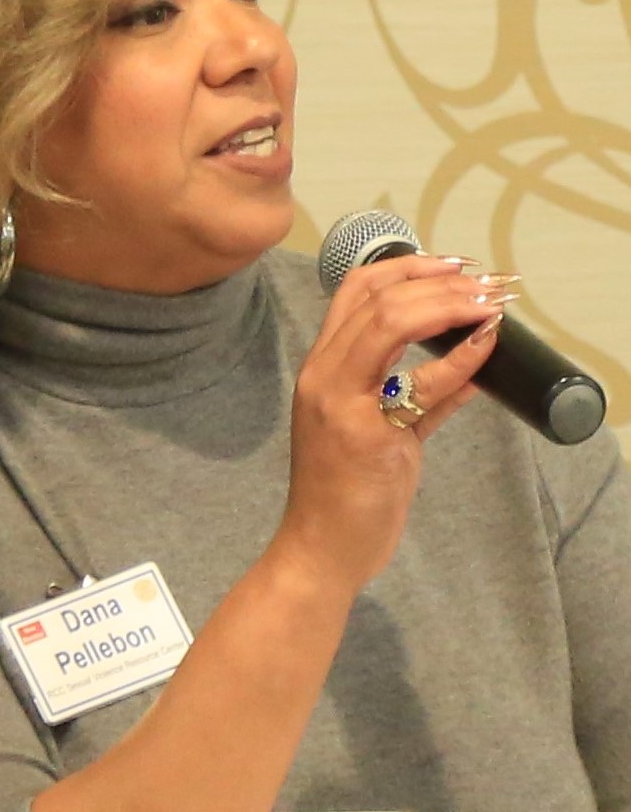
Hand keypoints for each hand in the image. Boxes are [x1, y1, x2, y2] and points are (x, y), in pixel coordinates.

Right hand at [275, 254, 511, 595]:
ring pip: (390, 323)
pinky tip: (485, 348)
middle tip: (484, 284)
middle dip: (439, 281)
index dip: (406, 267)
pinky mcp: (367, 435)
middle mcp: (323, 378)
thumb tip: (471, 364)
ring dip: (450, 305)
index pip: (355, 293)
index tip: (452, 266)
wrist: (321, 546)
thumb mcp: (381, 432)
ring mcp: (340, 404)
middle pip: (376, 299)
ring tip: (489, 305)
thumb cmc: (344, 493)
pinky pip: (423, 384)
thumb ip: (421, 397)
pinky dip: (462, 359)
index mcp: (321, 370)